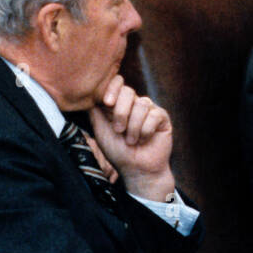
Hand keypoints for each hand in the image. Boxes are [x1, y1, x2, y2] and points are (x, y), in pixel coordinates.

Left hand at [88, 75, 175, 200]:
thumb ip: (95, 111)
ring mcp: (149, 110)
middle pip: (128, 92)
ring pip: (141, 104)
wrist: (136, 169)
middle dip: (121, 113)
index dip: (112, 88)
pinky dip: (145, 131)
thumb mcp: (100, 129)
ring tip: (131, 140)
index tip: (107, 103)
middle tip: (119, 131)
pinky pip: (154, 115)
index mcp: (118, 104)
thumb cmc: (118, 151)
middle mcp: (134, 104)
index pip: (117, 83)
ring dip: (133, 126)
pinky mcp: (162, 118)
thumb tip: (89, 94)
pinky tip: (144, 140)